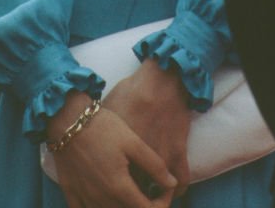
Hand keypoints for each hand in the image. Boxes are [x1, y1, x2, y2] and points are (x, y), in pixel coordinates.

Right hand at [52, 104, 176, 207]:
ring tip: (130, 192)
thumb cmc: (102, 126)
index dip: (161, 203)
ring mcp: (84, 197)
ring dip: (123, 207)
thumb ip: (154, 165)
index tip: (165, 189)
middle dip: (143, 206)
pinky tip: (103, 200)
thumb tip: (173, 184)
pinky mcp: (70, 192)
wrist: (66, 118)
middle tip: (150, 191)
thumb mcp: (132, 141)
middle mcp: (102, 199)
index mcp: (119, 188)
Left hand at [103, 58, 191, 197]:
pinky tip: (173, 189)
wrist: (160, 79)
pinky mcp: (179, 152)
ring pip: (162, 193)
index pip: (115, 185)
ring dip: (158, 198)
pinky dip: (179, 190)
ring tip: (154, 197)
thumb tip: (91, 144)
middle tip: (135, 197)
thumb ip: (102, 133)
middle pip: (138, 193)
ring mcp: (161, 158)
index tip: (117, 192)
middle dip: (136, 199)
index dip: (116, 193)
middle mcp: (140, 161)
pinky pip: (182, 182)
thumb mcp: (109, 110)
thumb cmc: (131, 91)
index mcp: (119, 152)